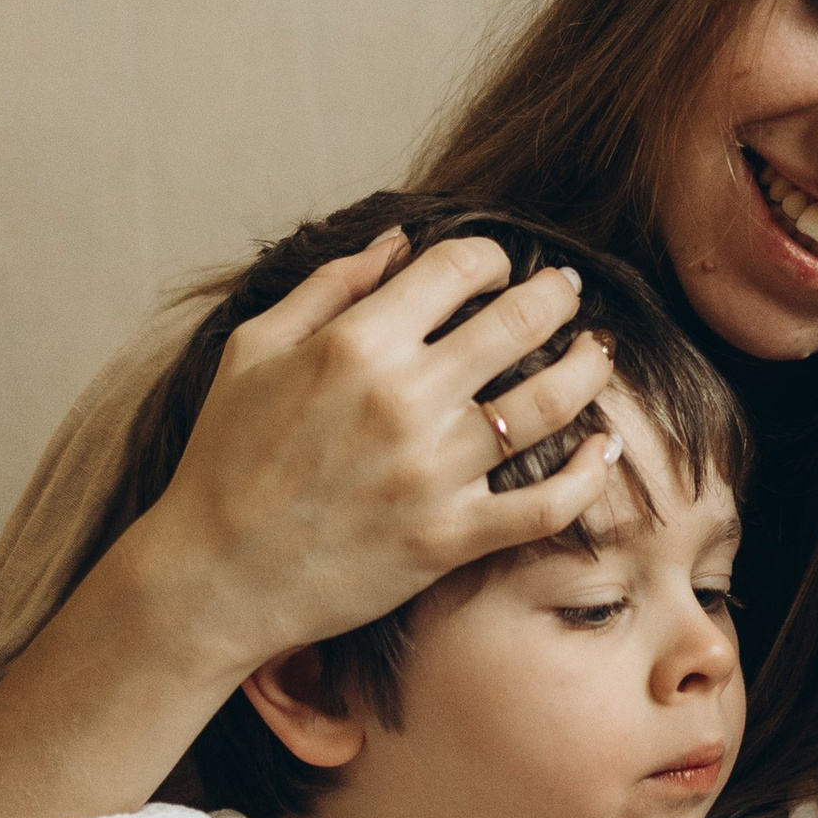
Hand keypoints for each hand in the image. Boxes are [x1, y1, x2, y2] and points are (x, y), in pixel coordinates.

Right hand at [133, 233, 623, 677]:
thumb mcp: (253, 351)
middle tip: (569, 293)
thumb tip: (399, 240)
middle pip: (520, 322)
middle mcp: (404, 400)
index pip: (459, 268)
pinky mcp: (450, 537)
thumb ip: (329, 285)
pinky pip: (546, 504)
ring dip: (589, 368)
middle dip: (557, 296)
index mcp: (355, 343)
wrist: (212, 577)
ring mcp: (433, 471)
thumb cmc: (224, 458)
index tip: (500, 266)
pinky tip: (605, 446)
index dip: (492, 256)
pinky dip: (588, 473)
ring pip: (549, 402)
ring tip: (599, 353)